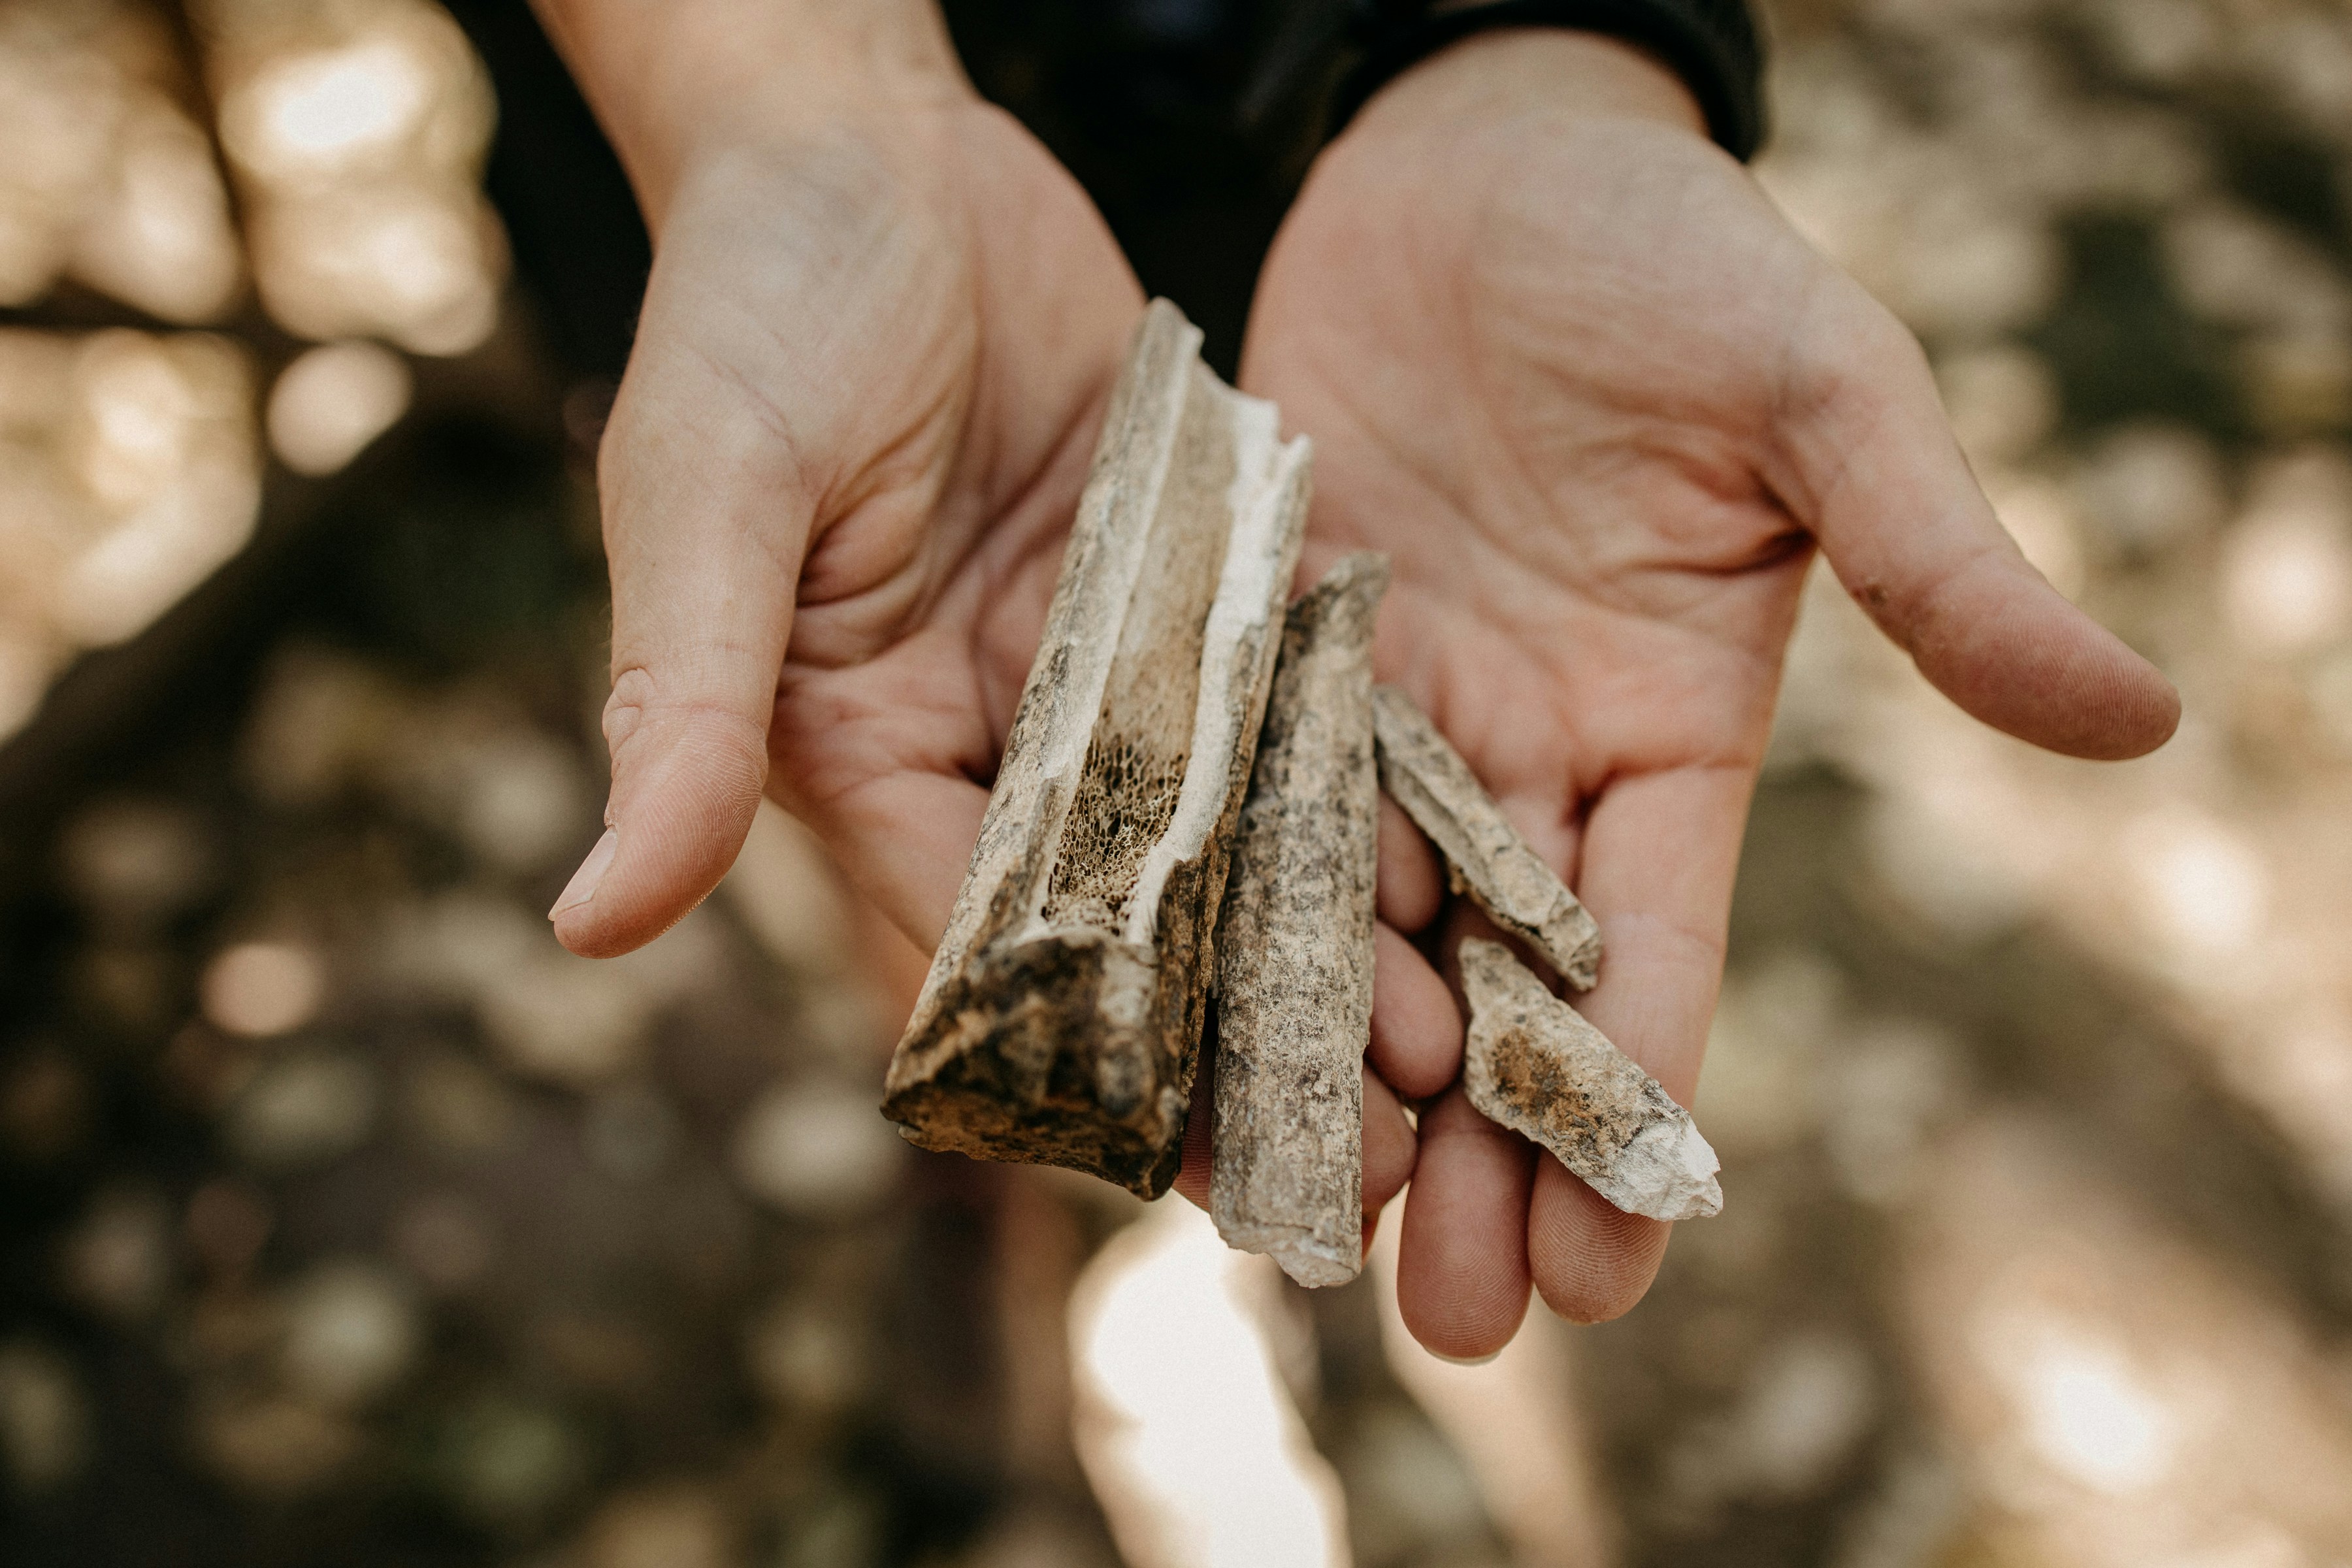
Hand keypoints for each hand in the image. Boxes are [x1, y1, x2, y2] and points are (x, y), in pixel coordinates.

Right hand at [537, 0, 1424, 1240]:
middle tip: (1365, 1149)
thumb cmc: (755, 302)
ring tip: (1442, 1048)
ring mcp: (1098, 670)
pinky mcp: (1184, 591)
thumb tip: (587, 926)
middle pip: (1117, 927)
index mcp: (856, 755)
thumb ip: (683, 707)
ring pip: (1220, 841)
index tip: (1188, 1171)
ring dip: (1318, 943)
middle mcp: (986, 740)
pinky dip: (1357, 787)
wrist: (875, 144)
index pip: (967, 943)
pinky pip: (1278, 706)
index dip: (1074, 1059)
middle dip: (1226, 1038)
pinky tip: (1462, 866)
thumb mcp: (709, 495)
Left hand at [1241, 31, 2177, 1356]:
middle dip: (1478, 1157)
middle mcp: (1522, 757)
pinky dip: (1213, 923)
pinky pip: (1234, 807)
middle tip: (1448, 1324)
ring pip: (1356, 933)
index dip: (1633, 1111)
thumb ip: (1939, 560)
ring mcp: (1386, 713)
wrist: (1471, 156)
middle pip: (1500, 991)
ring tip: (1297, 1238)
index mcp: (1665, 736)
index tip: (1610, 1276)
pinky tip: (1173, 1038)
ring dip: (1333, 1083)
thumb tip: (2132, 715)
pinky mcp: (1269, 651)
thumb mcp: (1820, 395)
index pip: (1655, 958)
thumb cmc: (1669, 256)